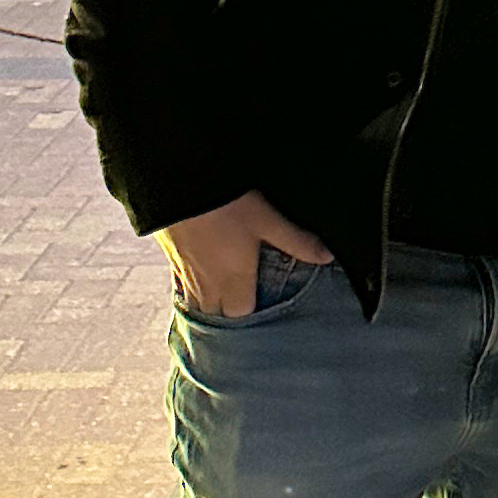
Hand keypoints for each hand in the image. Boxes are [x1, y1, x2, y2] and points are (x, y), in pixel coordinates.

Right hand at [161, 186, 333, 319]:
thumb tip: (326, 257)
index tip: (263, 307)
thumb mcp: (267, 220)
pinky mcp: (170, 258)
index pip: (241, 315)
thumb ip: (296, 241)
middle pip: (216, 314)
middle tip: (242, 303)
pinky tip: (198, 272)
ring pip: (196, 302)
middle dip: (227, 313)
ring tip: (222, 294)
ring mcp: (185, 272)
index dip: (252, 314)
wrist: (179, 182)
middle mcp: (207, 283)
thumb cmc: (225, 203)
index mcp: (233, 280)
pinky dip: (190, 284)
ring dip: (208, 301)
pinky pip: (180, 283)